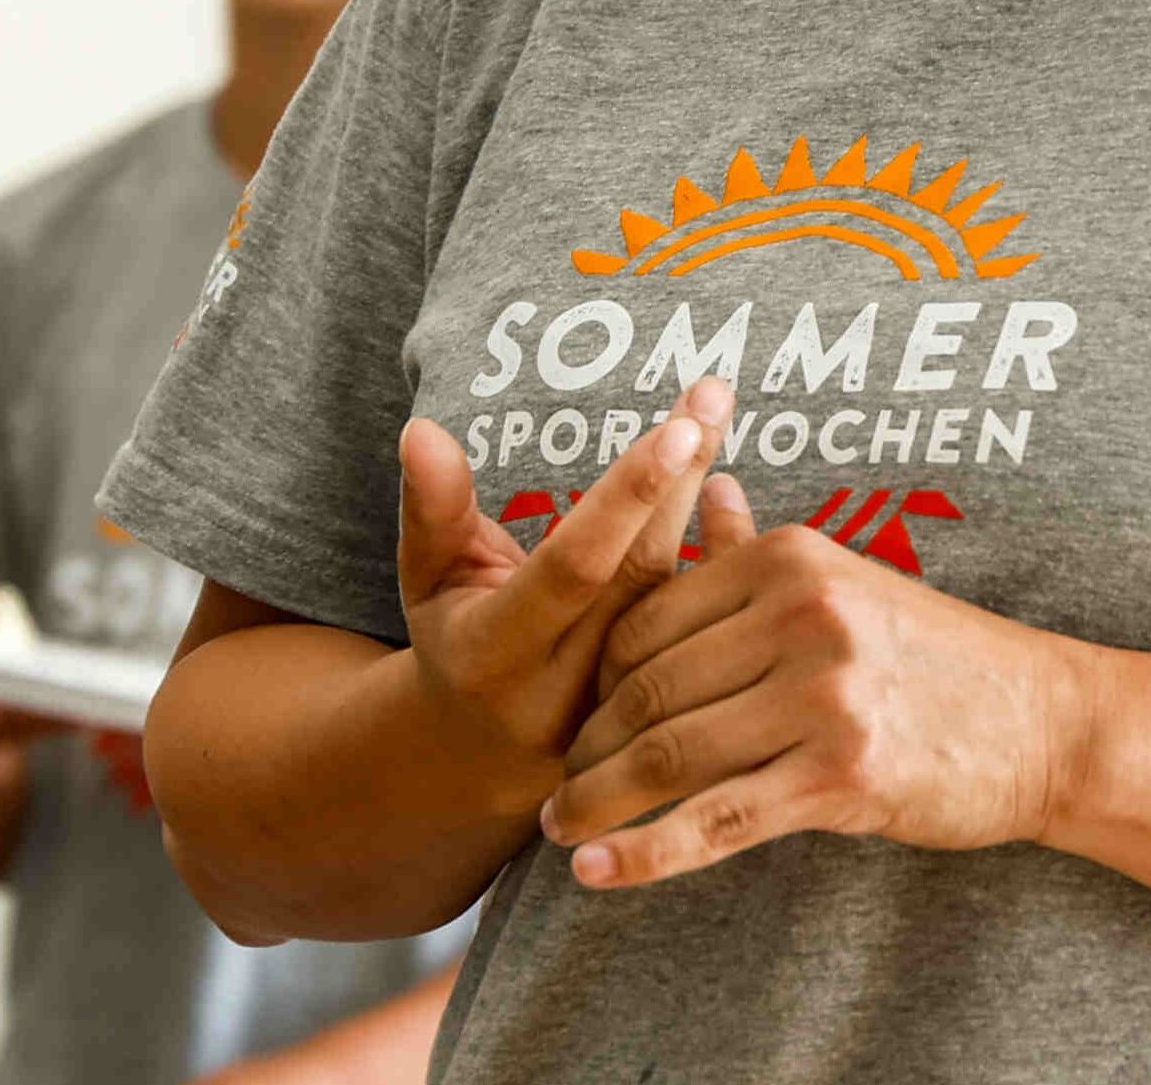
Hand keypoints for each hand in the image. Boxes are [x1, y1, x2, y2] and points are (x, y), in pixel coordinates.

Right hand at [393, 375, 731, 812]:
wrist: (483, 754)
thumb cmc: (455, 639)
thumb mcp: (429, 577)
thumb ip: (433, 508)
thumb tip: (421, 430)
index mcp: (496, 655)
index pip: (575, 569)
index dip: (627, 500)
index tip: (678, 428)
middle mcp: (563, 691)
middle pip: (637, 574)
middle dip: (675, 480)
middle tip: (710, 397)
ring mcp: (619, 711)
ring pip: (679, 602)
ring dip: (701, 505)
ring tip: (716, 417)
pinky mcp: (662, 717)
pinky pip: (704, 630)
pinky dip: (724, 555)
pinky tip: (729, 487)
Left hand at [541, 472, 1092, 889]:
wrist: (1048, 723)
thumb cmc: (937, 657)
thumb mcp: (848, 581)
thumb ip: (757, 550)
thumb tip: (709, 484)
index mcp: (789, 558)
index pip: (647, 619)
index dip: (595, 677)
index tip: (573, 718)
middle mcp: (800, 614)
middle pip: (647, 687)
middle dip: (586, 746)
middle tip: (553, 790)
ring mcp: (821, 694)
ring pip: (669, 754)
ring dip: (597, 801)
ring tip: (560, 833)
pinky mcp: (841, 774)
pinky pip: (716, 820)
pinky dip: (644, 853)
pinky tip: (596, 873)